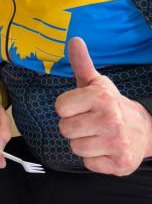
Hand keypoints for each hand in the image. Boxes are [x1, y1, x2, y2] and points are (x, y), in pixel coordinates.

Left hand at [56, 37, 151, 175]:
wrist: (143, 130)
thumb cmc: (109, 104)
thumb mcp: (96, 83)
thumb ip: (81, 63)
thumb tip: (74, 39)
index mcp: (101, 97)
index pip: (60, 107)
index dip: (67, 108)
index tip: (80, 107)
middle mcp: (110, 119)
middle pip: (65, 129)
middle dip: (73, 127)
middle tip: (89, 123)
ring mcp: (117, 142)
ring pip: (75, 148)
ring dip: (83, 144)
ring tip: (97, 135)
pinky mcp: (120, 163)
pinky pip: (88, 164)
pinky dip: (94, 159)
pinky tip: (105, 149)